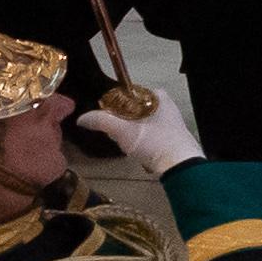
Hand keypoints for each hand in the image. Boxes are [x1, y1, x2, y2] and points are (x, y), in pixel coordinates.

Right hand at [74, 93, 202, 176]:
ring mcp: (171, 120)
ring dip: (131, 135)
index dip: (113, 108)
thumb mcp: (123, 130)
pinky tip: (139, 152)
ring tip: (129, 146)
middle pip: (131, 110)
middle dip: (122, 124)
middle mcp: (166, 104)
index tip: (108, 122)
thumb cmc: (153, 142)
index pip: (126, 95)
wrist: (180, 165)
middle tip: (118, 136)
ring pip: (139, 124)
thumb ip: (101, 121)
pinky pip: (148, 135)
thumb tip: (81, 118)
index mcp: (157, 95)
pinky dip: (141, 142)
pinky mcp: (171, 136)